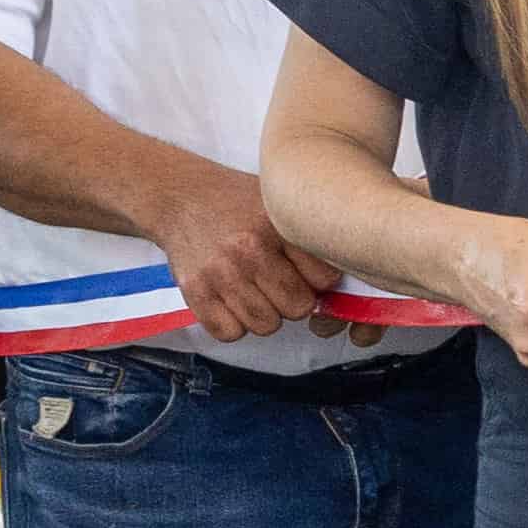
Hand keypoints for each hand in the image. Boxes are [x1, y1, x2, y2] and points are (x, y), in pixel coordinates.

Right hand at [147, 160, 339, 341]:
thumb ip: (308, 237)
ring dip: (264, 315)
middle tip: (279, 286)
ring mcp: (219, 272)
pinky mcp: (195, 291)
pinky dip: (233, 324)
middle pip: (297, 308)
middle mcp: (248, 249)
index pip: (324, 279)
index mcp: (276, 225)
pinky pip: (229, 333)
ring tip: (255, 291)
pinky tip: (232, 301)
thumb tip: (347, 272)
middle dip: (293, 302)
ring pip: (265, 325)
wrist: (180, 195)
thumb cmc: (236, 202)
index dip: (320, 283)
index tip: (308, 275)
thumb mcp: (279, 204)